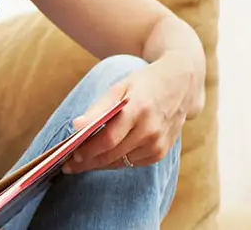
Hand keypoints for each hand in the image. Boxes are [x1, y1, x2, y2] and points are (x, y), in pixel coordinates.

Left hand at [64, 53, 195, 172]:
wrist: (180, 85)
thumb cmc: (143, 84)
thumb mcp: (119, 87)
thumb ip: (98, 108)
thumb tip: (76, 126)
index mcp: (138, 110)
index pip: (108, 139)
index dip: (88, 150)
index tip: (70, 156)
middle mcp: (151, 130)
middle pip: (113, 155)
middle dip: (88, 162)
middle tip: (69, 166)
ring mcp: (158, 144)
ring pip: (122, 162)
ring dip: (100, 164)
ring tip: (81, 163)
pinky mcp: (161, 152)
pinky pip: (132, 163)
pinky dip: (116, 161)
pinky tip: (104, 157)